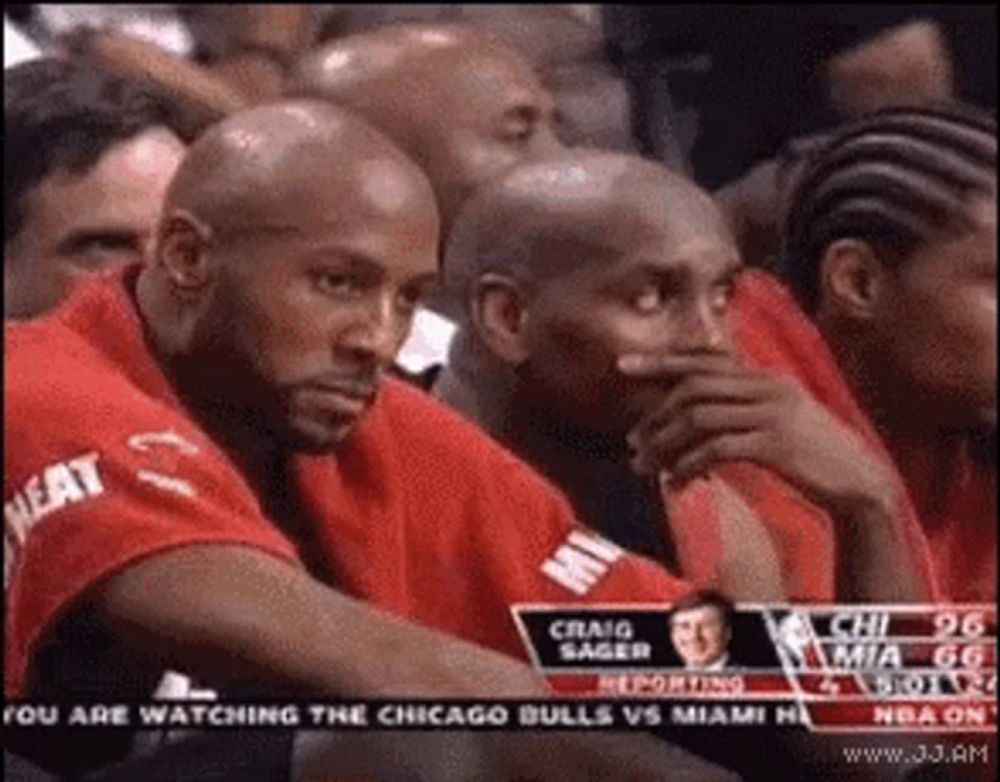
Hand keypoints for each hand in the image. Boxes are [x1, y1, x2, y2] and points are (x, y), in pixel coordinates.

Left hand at [620, 353, 895, 517]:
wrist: (862, 483)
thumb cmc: (812, 457)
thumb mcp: (777, 421)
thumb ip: (740, 409)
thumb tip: (689, 415)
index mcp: (765, 377)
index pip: (703, 360)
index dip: (661, 360)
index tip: (622, 365)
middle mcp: (768, 387)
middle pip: (694, 385)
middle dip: (654, 412)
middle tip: (631, 441)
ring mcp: (774, 413)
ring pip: (699, 417)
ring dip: (665, 444)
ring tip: (645, 467)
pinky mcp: (777, 444)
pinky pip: (717, 449)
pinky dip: (689, 465)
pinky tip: (676, 482)